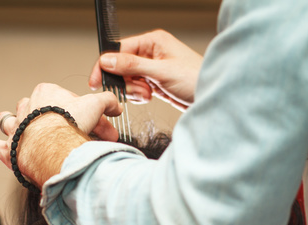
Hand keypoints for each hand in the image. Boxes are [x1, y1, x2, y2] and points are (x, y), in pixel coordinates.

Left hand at [0, 82, 121, 172]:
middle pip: (35, 109)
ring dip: (12, 124)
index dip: (80, 113)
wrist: (53, 146)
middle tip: (61, 133)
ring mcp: (16, 128)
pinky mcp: (8, 149)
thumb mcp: (96, 106)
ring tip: (18, 131)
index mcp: (46, 93)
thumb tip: (115, 106)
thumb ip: (107, 102)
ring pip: (8, 120)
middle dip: (47, 119)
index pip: (64, 100)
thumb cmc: (70, 125)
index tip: (91, 126)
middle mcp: (27, 108)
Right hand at [88, 29, 202, 110]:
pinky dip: (139, 95)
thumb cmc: (195, 79)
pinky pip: (136, 89)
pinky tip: (150, 96)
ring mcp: (152, 68)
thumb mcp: (161, 72)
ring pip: (128, 80)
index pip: (119, 50)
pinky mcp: (154, 83)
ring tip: (148, 94)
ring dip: (133, 90)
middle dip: (126, 82)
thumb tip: (108, 60)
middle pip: (121, 67)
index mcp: (153, 41)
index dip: (106, 66)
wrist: (210, 99)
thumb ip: (132, 65)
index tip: (97, 81)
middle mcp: (151, 53)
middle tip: (138, 90)